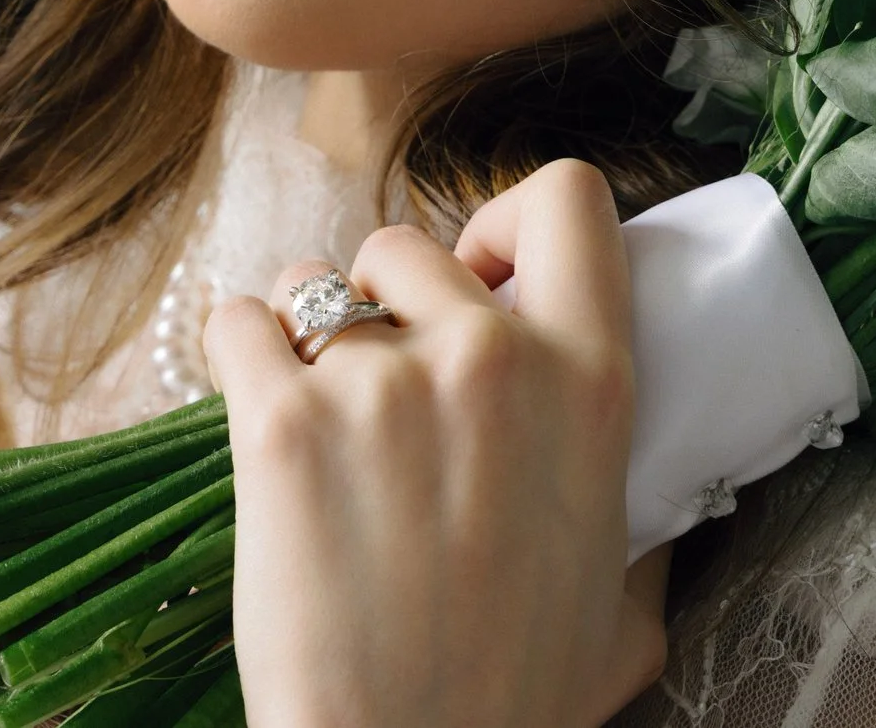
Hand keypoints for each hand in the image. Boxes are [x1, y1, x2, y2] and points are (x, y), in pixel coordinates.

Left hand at [203, 158, 671, 727]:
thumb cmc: (517, 698)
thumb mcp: (624, 595)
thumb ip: (635, 508)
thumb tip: (640, 483)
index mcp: (588, 384)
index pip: (569, 198)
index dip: (509, 220)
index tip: (482, 277)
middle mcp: (490, 358)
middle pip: (410, 242)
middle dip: (385, 300)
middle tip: (379, 388)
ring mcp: (380, 384)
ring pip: (312, 284)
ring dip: (305, 332)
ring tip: (313, 416)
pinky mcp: (278, 422)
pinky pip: (235, 324)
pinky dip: (236, 356)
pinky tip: (254, 415)